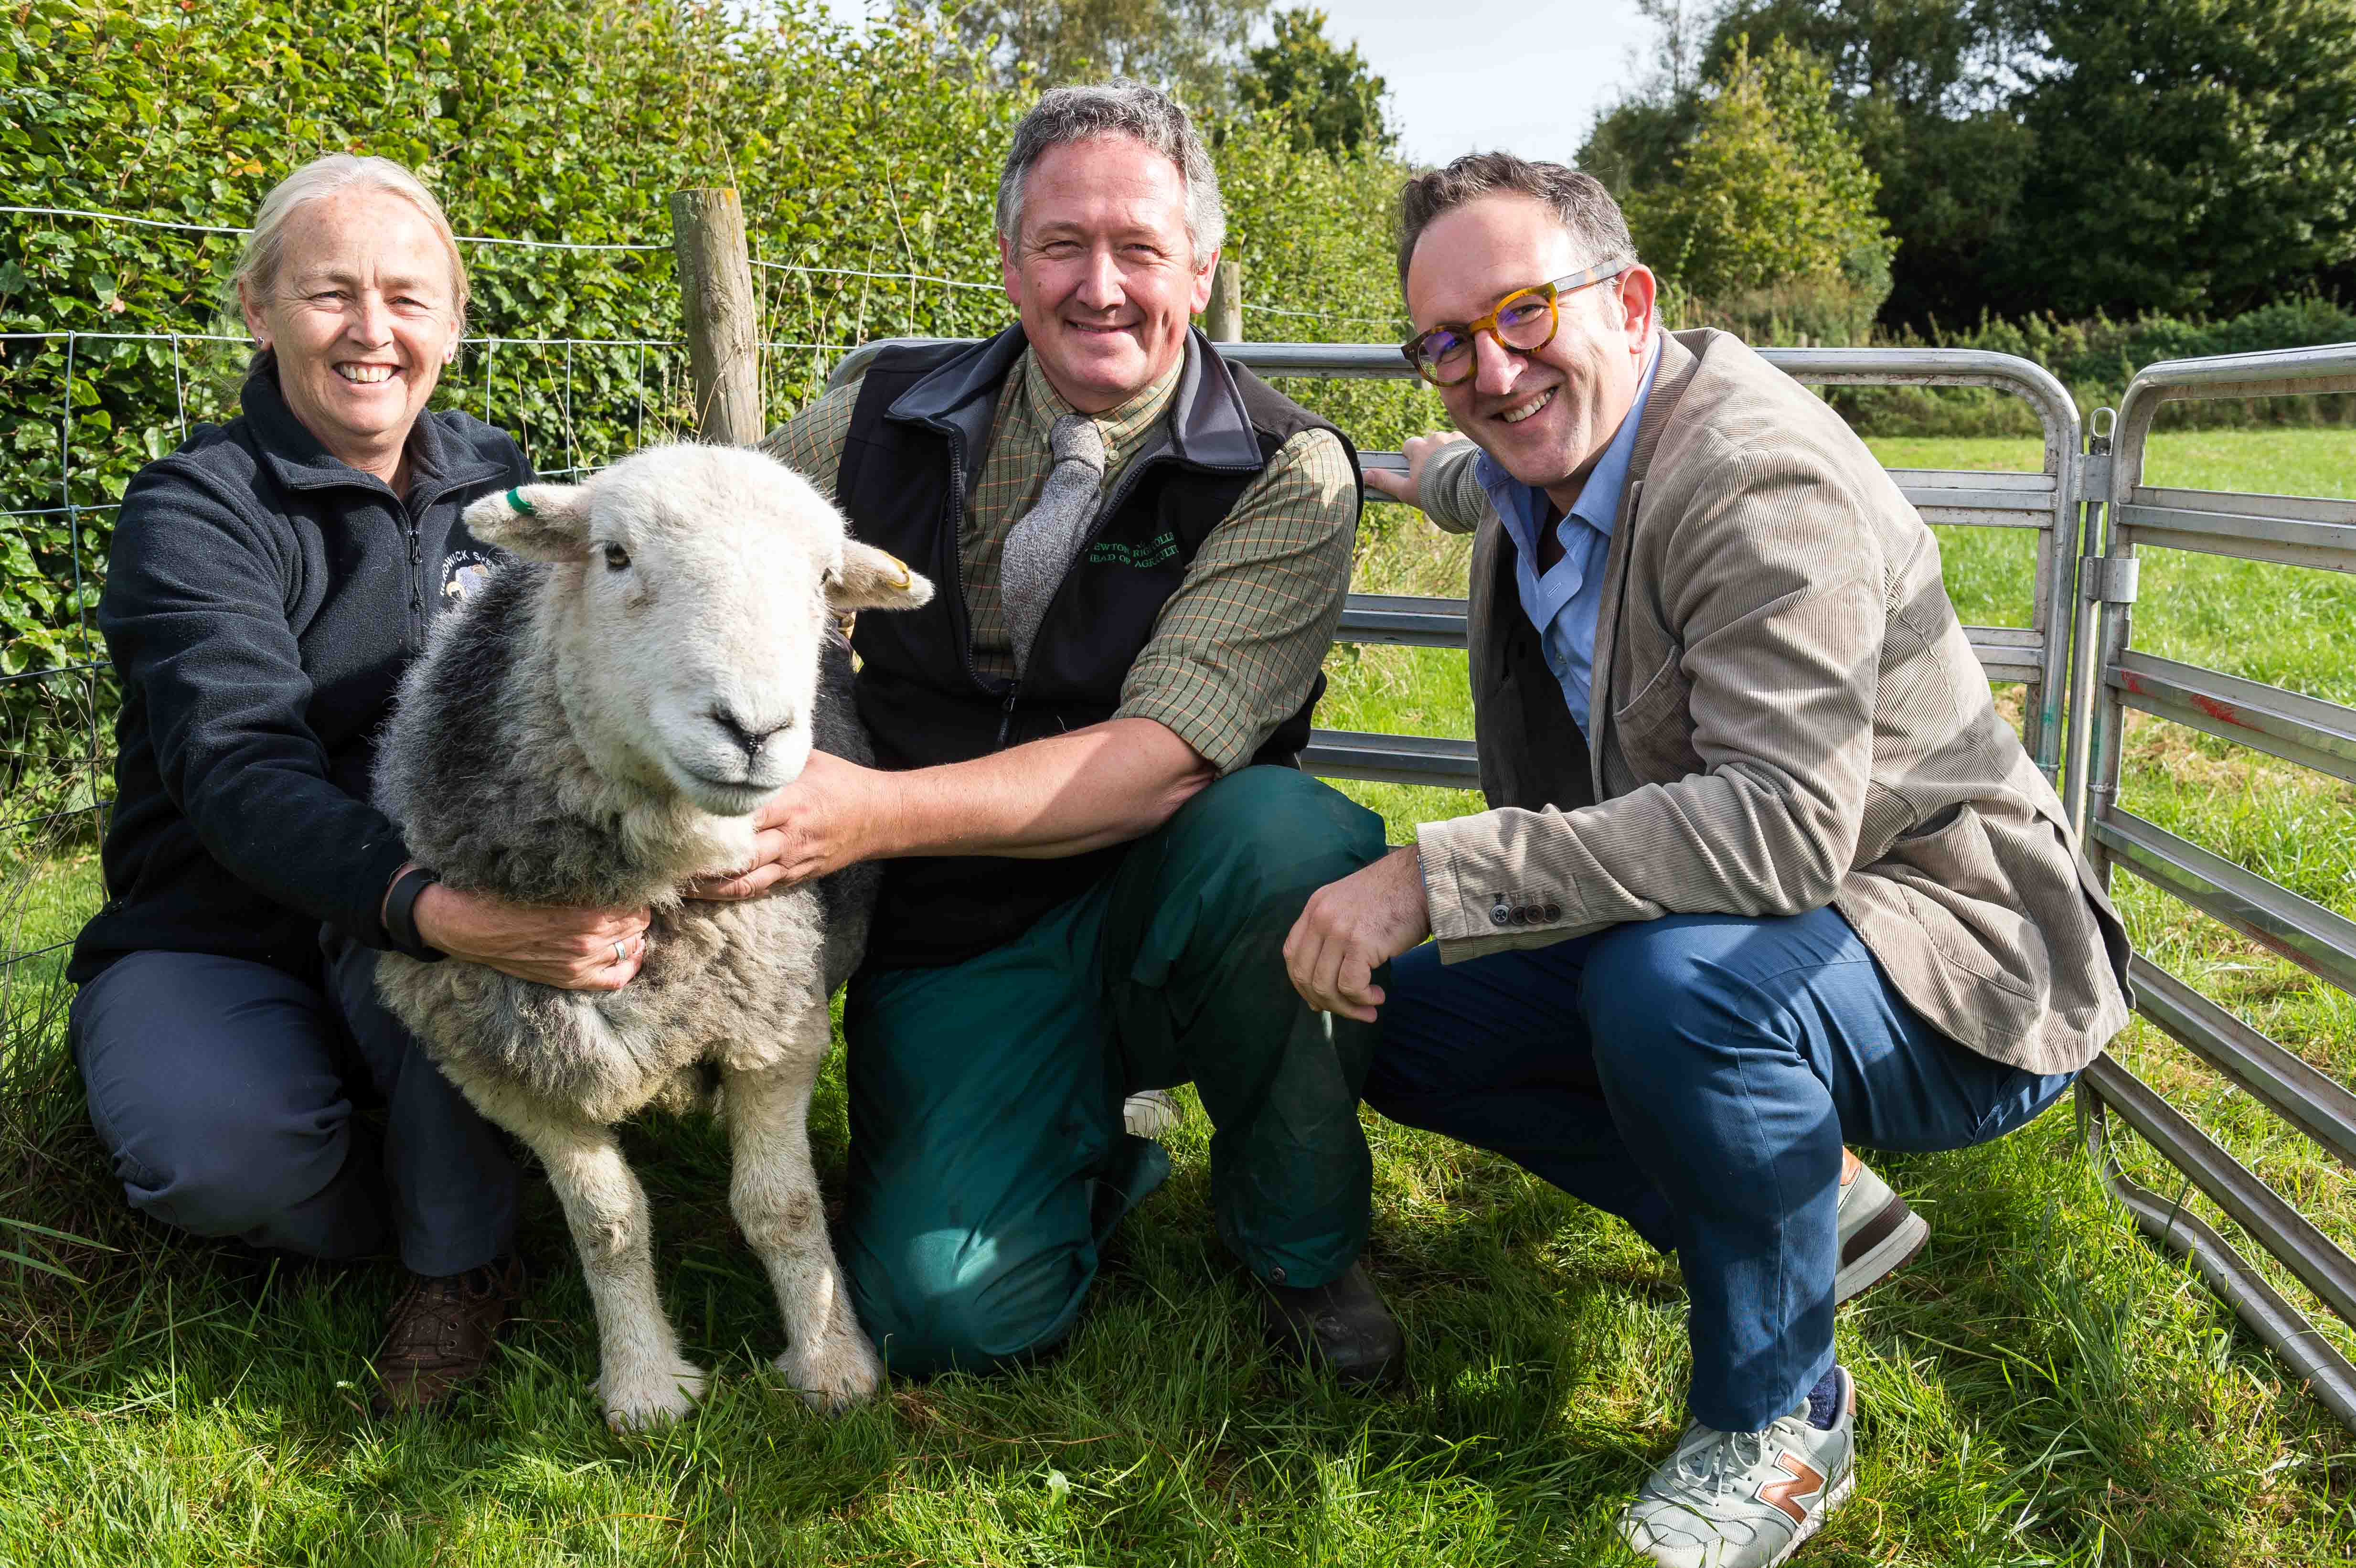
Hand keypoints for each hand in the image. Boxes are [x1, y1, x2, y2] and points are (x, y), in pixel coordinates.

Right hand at [412, 884, 650, 991]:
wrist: (469, 927)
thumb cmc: (506, 896)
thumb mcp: (549, 882)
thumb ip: (584, 885)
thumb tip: (616, 878)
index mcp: (585, 915)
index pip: (635, 906)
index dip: (637, 894)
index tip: (633, 886)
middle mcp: (587, 943)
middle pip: (637, 926)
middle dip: (636, 912)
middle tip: (629, 901)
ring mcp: (579, 965)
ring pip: (630, 949)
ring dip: (632, 934)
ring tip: (626, 921)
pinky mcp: (569, 978)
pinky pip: (616, 979)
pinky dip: (628, 964)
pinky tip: (629, 951)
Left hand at [686, 750, 895, 898]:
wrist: (879, 816)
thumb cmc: (839, 780)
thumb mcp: (806, 759)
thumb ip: (769, 758)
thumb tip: (728, 744)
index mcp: (790, 803)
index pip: (741, 815)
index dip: (706, 821)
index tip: (672, 819)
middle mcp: (789, 836)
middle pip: (736, 855)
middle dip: (698, 860)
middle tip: (660, 858)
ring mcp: (792, 861)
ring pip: (743, 881)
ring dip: (707, 886)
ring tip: (673, 881)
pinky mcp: (795, 876)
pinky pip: (756, 890)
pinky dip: (727, 892)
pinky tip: (701, 892)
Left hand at [1282, 844, 1432, 1022]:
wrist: (1422, 879)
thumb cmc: (1395, 898)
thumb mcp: (1351, 909)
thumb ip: (1333, 938)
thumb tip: (1320, 991)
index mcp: (1315, 907)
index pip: (1292, 954)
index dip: (1302, 983)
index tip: (1321, 1000)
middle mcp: (1320, 917)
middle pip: (1304, 975)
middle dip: (1325, 1002)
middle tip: (1350, 1011)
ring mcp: (1338, 929)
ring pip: (1325, 986)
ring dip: (1347, 1006)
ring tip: (1369, 1009)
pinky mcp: (1359, 942)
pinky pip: (1350, 986)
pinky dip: (1363, 999)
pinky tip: (1378, 996)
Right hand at [1363, 430, 1470, 512]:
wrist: (1468, 488)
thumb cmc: (1434, 491)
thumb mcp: (1406, 490)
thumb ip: (1386, 481)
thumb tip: (1365, 475)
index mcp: (1418, 447)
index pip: (1409, 446)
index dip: (1412, 459)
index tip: (1418, 472)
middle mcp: (1436, 437)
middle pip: (1431, 444)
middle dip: (1433, 456)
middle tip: (1439, 477)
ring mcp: (1455, 437)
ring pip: (1449, 444)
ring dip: (1450, 456)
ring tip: (1455, 475)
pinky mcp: (1472, 441)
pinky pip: (1466, 446)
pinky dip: (1465, 456)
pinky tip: (1467, 470)